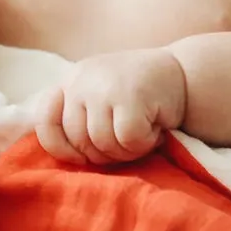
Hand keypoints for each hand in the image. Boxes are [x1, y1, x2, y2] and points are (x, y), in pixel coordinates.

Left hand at [35, 48, 186, 164]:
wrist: (185, 75)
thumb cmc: (141, 97)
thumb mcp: (101, 99)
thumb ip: (78, 117)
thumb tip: (63, 155)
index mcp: (71, 81)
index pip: (45, 121)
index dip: (61, 147)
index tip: (83, 155)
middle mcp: (81, 80)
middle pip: (79, 141)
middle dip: (105, 154)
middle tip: (128, 141)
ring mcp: (103, 86)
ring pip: (103, 144)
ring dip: (128, 150)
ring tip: (143, 132)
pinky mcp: (129, 95)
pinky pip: (128, 140)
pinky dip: (145, 143)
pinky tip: (155, 128)